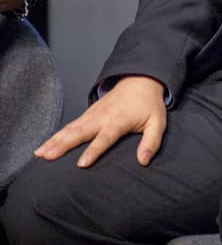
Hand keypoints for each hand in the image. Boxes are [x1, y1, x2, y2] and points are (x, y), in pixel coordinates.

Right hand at [35, 76, 166, 167]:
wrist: (141, 80)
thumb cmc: (149, 105)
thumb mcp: (158, 122)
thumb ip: (152, 142)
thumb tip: (143, 161)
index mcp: (119, 120)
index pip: (105, 138)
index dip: (94, 151)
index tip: (81, 164)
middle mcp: (102, 117)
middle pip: (80, 132)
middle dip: (63, 145)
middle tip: (48, 157)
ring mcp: (92, 114)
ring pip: (70, 129)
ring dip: (54, 141)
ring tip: (39, 154)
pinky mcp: (87, 113)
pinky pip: (69, 125)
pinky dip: (55, 135)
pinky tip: (44, 146)